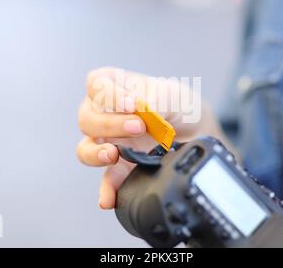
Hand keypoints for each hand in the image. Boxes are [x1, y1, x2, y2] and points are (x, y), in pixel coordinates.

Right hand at [76, 67, 223, 208]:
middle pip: (87, 117)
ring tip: (113, 155)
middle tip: (139, 127)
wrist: (197, 131)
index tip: (131, 104)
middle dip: (110, 123)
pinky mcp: (119, 167)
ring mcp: (109, 142)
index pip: (96, 84)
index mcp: (116, 87)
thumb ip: (156, 100)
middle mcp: (106, 114)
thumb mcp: (174, 95)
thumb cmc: (180, 105)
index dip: (107, 94)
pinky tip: (109, 197)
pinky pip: (106, 180)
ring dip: (96, 153)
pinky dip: (106, 189)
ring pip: (85, 148)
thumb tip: (142, 111)